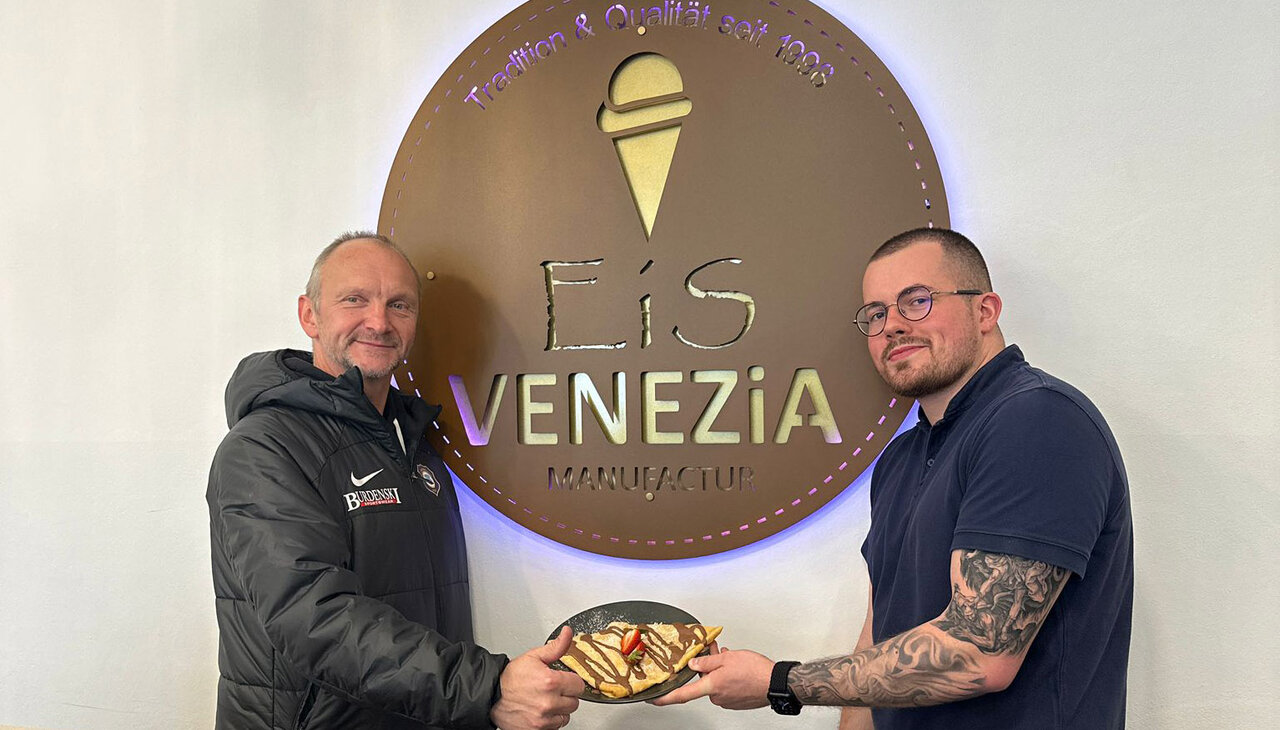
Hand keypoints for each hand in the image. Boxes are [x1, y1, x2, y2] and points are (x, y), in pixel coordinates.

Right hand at [490, 626, 584, 729]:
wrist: (492, 696)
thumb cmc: (511, 678)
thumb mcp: (534, 657)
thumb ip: (556, 647)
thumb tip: (567, 633)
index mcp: (550, 682)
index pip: (579, 685)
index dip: (571, 681)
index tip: (564, 680)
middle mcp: (548, 702)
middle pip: (574, 702)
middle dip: (566, 695)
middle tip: (553, 690)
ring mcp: (543, 719)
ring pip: (566, 716)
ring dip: (559, 709)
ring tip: (546, 700)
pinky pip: (555, 727)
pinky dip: (550, 720)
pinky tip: (541, 711)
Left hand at [650, 645, 772, 709]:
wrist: (775, 683)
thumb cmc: (754, 671)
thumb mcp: (726, 658)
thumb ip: (706, 661)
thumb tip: (694, 663)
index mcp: (711, 687)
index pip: (682, 695)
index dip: (664, 698)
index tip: (653, 699)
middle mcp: (717, 697)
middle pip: (703, 682)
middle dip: (706, 667)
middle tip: (712, 652)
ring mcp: (727, 701)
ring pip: (715, 682)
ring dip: (718, 669)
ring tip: (728, 656)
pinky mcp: (736, 702)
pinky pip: (725, 687)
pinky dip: (727, 676)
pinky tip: (735, 666)